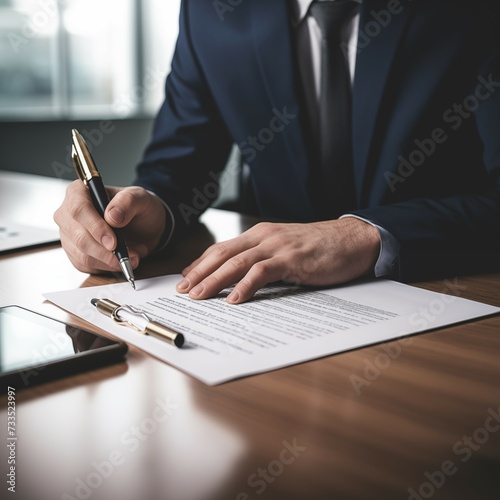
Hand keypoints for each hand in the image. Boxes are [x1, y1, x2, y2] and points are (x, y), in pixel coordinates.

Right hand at [54, 181, 166, 273]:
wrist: (143, 225)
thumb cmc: (138, 207)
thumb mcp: (141, 198)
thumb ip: (128, 202)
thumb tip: (112, 216)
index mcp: (79, 192)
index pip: (79, 209)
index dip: (95, 227)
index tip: (113, 242)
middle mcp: (68, 213)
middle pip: (79, 237)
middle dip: (105, 251)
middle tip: (130, 255)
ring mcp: (69, 235)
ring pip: (82, 255)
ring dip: (110, 261)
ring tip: (134, 256)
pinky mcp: (75, 253)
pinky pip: (86, 266)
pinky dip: (108, 267)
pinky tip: (122, 260)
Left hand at [176, 218, 379, 302]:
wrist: (352, 238)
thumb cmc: (319, 247)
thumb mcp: (284, 250)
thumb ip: (263, 260)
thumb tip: (241, 280)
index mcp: (260, 234)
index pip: (222, 248)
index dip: (201, 264)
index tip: (186, 278)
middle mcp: (263, 236)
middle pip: (222, 254)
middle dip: (199, 273)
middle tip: (182, 291)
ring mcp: (277, 246)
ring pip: (237, 263)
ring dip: (214, 280)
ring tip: (199, 296)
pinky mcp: (292, 259)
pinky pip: (263, 272)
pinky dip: (246, 286)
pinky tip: (235, 300)